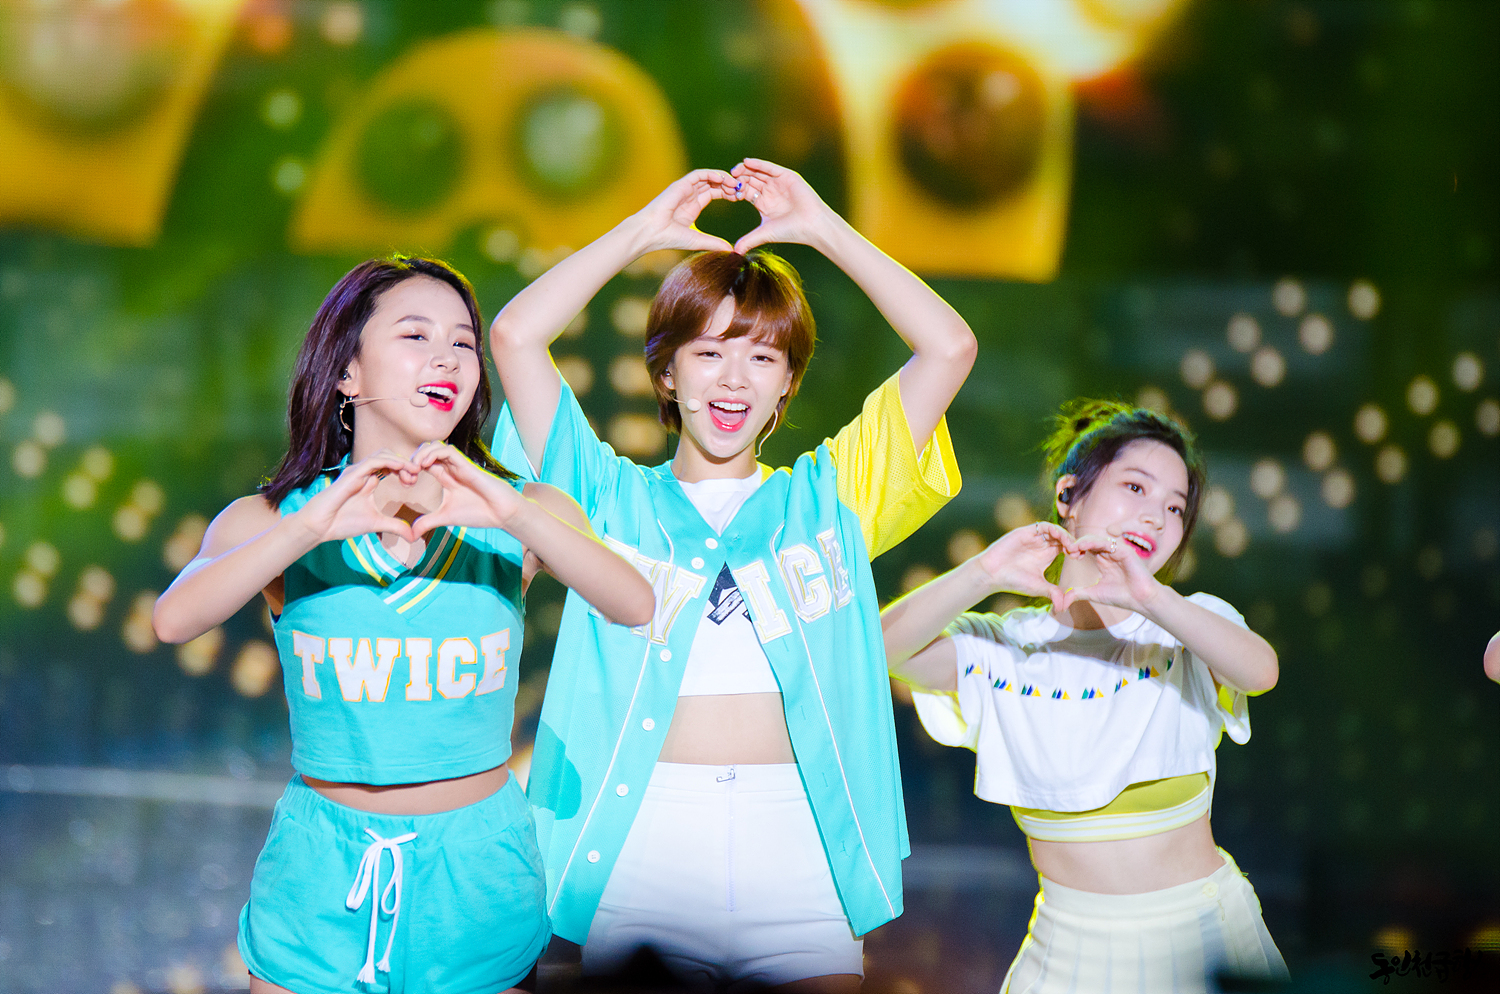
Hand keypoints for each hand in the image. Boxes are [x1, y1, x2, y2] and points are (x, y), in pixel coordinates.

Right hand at [292, 452, 417, 544]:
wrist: (320, 527)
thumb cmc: (342, 523)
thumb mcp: (376, 524)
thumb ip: (395, 526)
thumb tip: (413, 537)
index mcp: (369, 481)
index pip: (390, 467)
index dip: (405, 470)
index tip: (414, 482)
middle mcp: (363, 473)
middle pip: (389, 457)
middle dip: (405, 464)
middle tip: (416, 476)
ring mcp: (357, 471)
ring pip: (383, 455)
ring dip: (400, 461)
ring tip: (413, 471)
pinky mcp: (352, 474)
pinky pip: (373, 461)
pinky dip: (389, 462)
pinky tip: (401, 467)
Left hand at [406, 443, 527, 535]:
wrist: (501, 514)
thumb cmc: (478, 513)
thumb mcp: (445, 517)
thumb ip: (427, 522)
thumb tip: (410, 535)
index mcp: (446, 477)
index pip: (424, 463)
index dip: (411, 468)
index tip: (405, 482)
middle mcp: (451, 468)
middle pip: (428, 450)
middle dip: (413, 458)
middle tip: (407, 474)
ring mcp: (458, 465)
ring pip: (436, 446)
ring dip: (422, 453)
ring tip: (414, 468)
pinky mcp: (466, 464)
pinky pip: (447, 450)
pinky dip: (434, 453)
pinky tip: (425, 466)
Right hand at [632, 169, 738, 254]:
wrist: (651, 233)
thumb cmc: (669, 238)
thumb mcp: (697, 240)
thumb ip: (713, 243)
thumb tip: (730, 250)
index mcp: (693, 206)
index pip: (714, 193)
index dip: (727, 193)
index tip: (740, 197)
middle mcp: (689, 195)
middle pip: (713, 184)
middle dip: (728, 185)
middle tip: (742, 188)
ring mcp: (684, 189)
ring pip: (707, 177)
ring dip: (722, 178)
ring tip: (735, 184)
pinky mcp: (680, 185)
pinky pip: (699, 174)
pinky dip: (711, 174)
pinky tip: (723, 178)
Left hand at [730, 158, 837, 253]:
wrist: (812, 226)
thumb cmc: (791, 231)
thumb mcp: (765, 233)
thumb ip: (749, 240)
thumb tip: (735, 253)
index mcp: (763, 203)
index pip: (745, 192)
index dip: (735, 191)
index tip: (725, 192)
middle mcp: (770, 191)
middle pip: (750, 180)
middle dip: (738, 179)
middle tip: (726, 179)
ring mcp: (778, 182)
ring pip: (758, 172)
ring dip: (745, 170)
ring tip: (735, 170)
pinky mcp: (787, 176)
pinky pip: (770, 168)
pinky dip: (758, 164)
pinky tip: (747, 162)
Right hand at [973, 522, 1077, 607]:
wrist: (993, 574)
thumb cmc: (1013, 581)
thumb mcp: (1038, 587)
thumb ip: (1053, 593)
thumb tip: (1063, 608)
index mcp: (1046, 555)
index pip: (1065, 547)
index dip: (1074, 550)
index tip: (1079, 557)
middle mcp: (1041, 545)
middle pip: (1062, 537)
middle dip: (1073, 542)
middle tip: (1077, 551)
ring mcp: (1034, 538)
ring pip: (1055, 530)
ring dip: (1065, 535)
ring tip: (1070, 546)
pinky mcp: (1025, 532)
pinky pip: (1043, 526)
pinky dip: (1053, 529)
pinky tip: (1059, 538)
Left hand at [1069, 532, 1165, 615]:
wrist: (1141, 600)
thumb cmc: (1121, 596)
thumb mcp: (1094, 593)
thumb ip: (1078, 593)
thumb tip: (1062, 600)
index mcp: (1103, 560)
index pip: (1086, 548)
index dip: (1075, 549)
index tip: (1066, 554)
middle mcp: (1109, 553)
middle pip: (1089, 541)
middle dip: (1077, 544)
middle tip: (1067, 550)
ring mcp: (1117, 551)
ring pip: (1097, 539)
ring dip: (1083, 542)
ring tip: (1073, 548)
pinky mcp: (1125, 551)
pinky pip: (1107, 543)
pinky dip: (1094, 543)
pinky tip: (1084, 547)